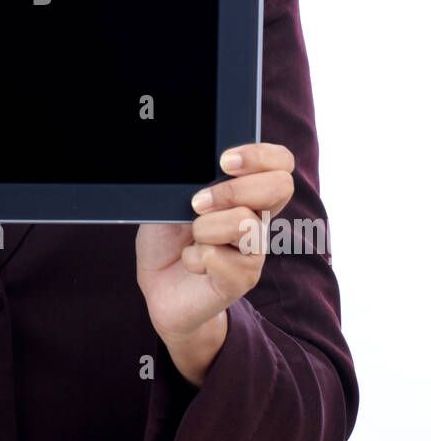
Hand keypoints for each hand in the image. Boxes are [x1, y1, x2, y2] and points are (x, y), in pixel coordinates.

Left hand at [135, 142, 294, 383]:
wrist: (158, 285)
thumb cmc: (168, 237)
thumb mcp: (171, 200)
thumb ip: (190, 183)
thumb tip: (198, 171)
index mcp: (247, 193)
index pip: (280, 162)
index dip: (260, 155)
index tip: (223, 161)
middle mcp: (259, 218)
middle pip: (280, 186)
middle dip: (232, 190)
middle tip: (197, 203)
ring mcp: (255, 250)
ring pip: (244, 222)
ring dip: (204, 228)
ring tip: (192, 239)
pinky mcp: (243, 279)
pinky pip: (220, 257)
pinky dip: (194, 257)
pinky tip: (191, 262)